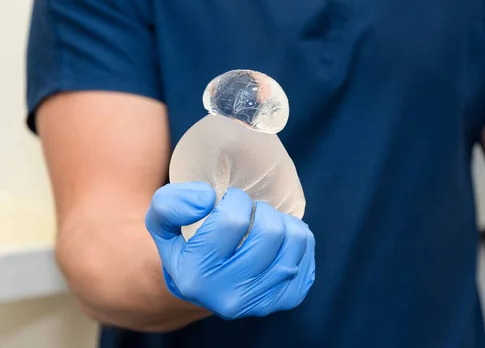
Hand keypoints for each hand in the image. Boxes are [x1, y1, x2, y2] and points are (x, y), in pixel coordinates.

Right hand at [145, 182, 315, 319]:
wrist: (202, 282)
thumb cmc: (184, 243)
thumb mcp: (160, 221)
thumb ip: (170, 204)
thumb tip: (207, 199)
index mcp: (195, 277)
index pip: (232, 220)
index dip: (236, 199)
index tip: (230, 201)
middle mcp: (229, 297)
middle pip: (269, 232)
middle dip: (262, 209)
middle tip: (251, 211)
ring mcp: (260, 303)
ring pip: (294, 241)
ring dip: (282, 220)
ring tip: (265, 222)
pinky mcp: (285, 299)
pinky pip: (307, 254)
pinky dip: (299, 236)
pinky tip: (280, 237)